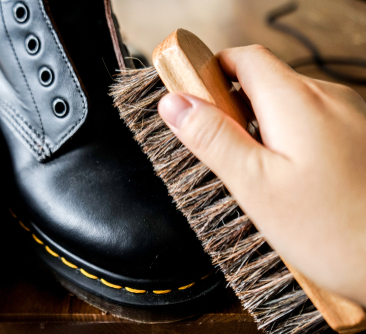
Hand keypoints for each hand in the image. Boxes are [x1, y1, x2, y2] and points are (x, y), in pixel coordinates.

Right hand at [158, 45, 365, 304]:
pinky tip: (289, 180)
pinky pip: (309, 123)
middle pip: (264, 81)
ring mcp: (348, 116)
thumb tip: (175, 104)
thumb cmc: (333, 233)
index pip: (243, 57)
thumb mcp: (255, 185)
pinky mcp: (356, 136)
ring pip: (285, 104)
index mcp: (297, 101)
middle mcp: (328, 98)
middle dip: (233, 108)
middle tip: (223, 154)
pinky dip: (287, 140)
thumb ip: (212, 138)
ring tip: (257, 176)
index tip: (192, 101)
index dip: (210, 71)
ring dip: (260, 127)